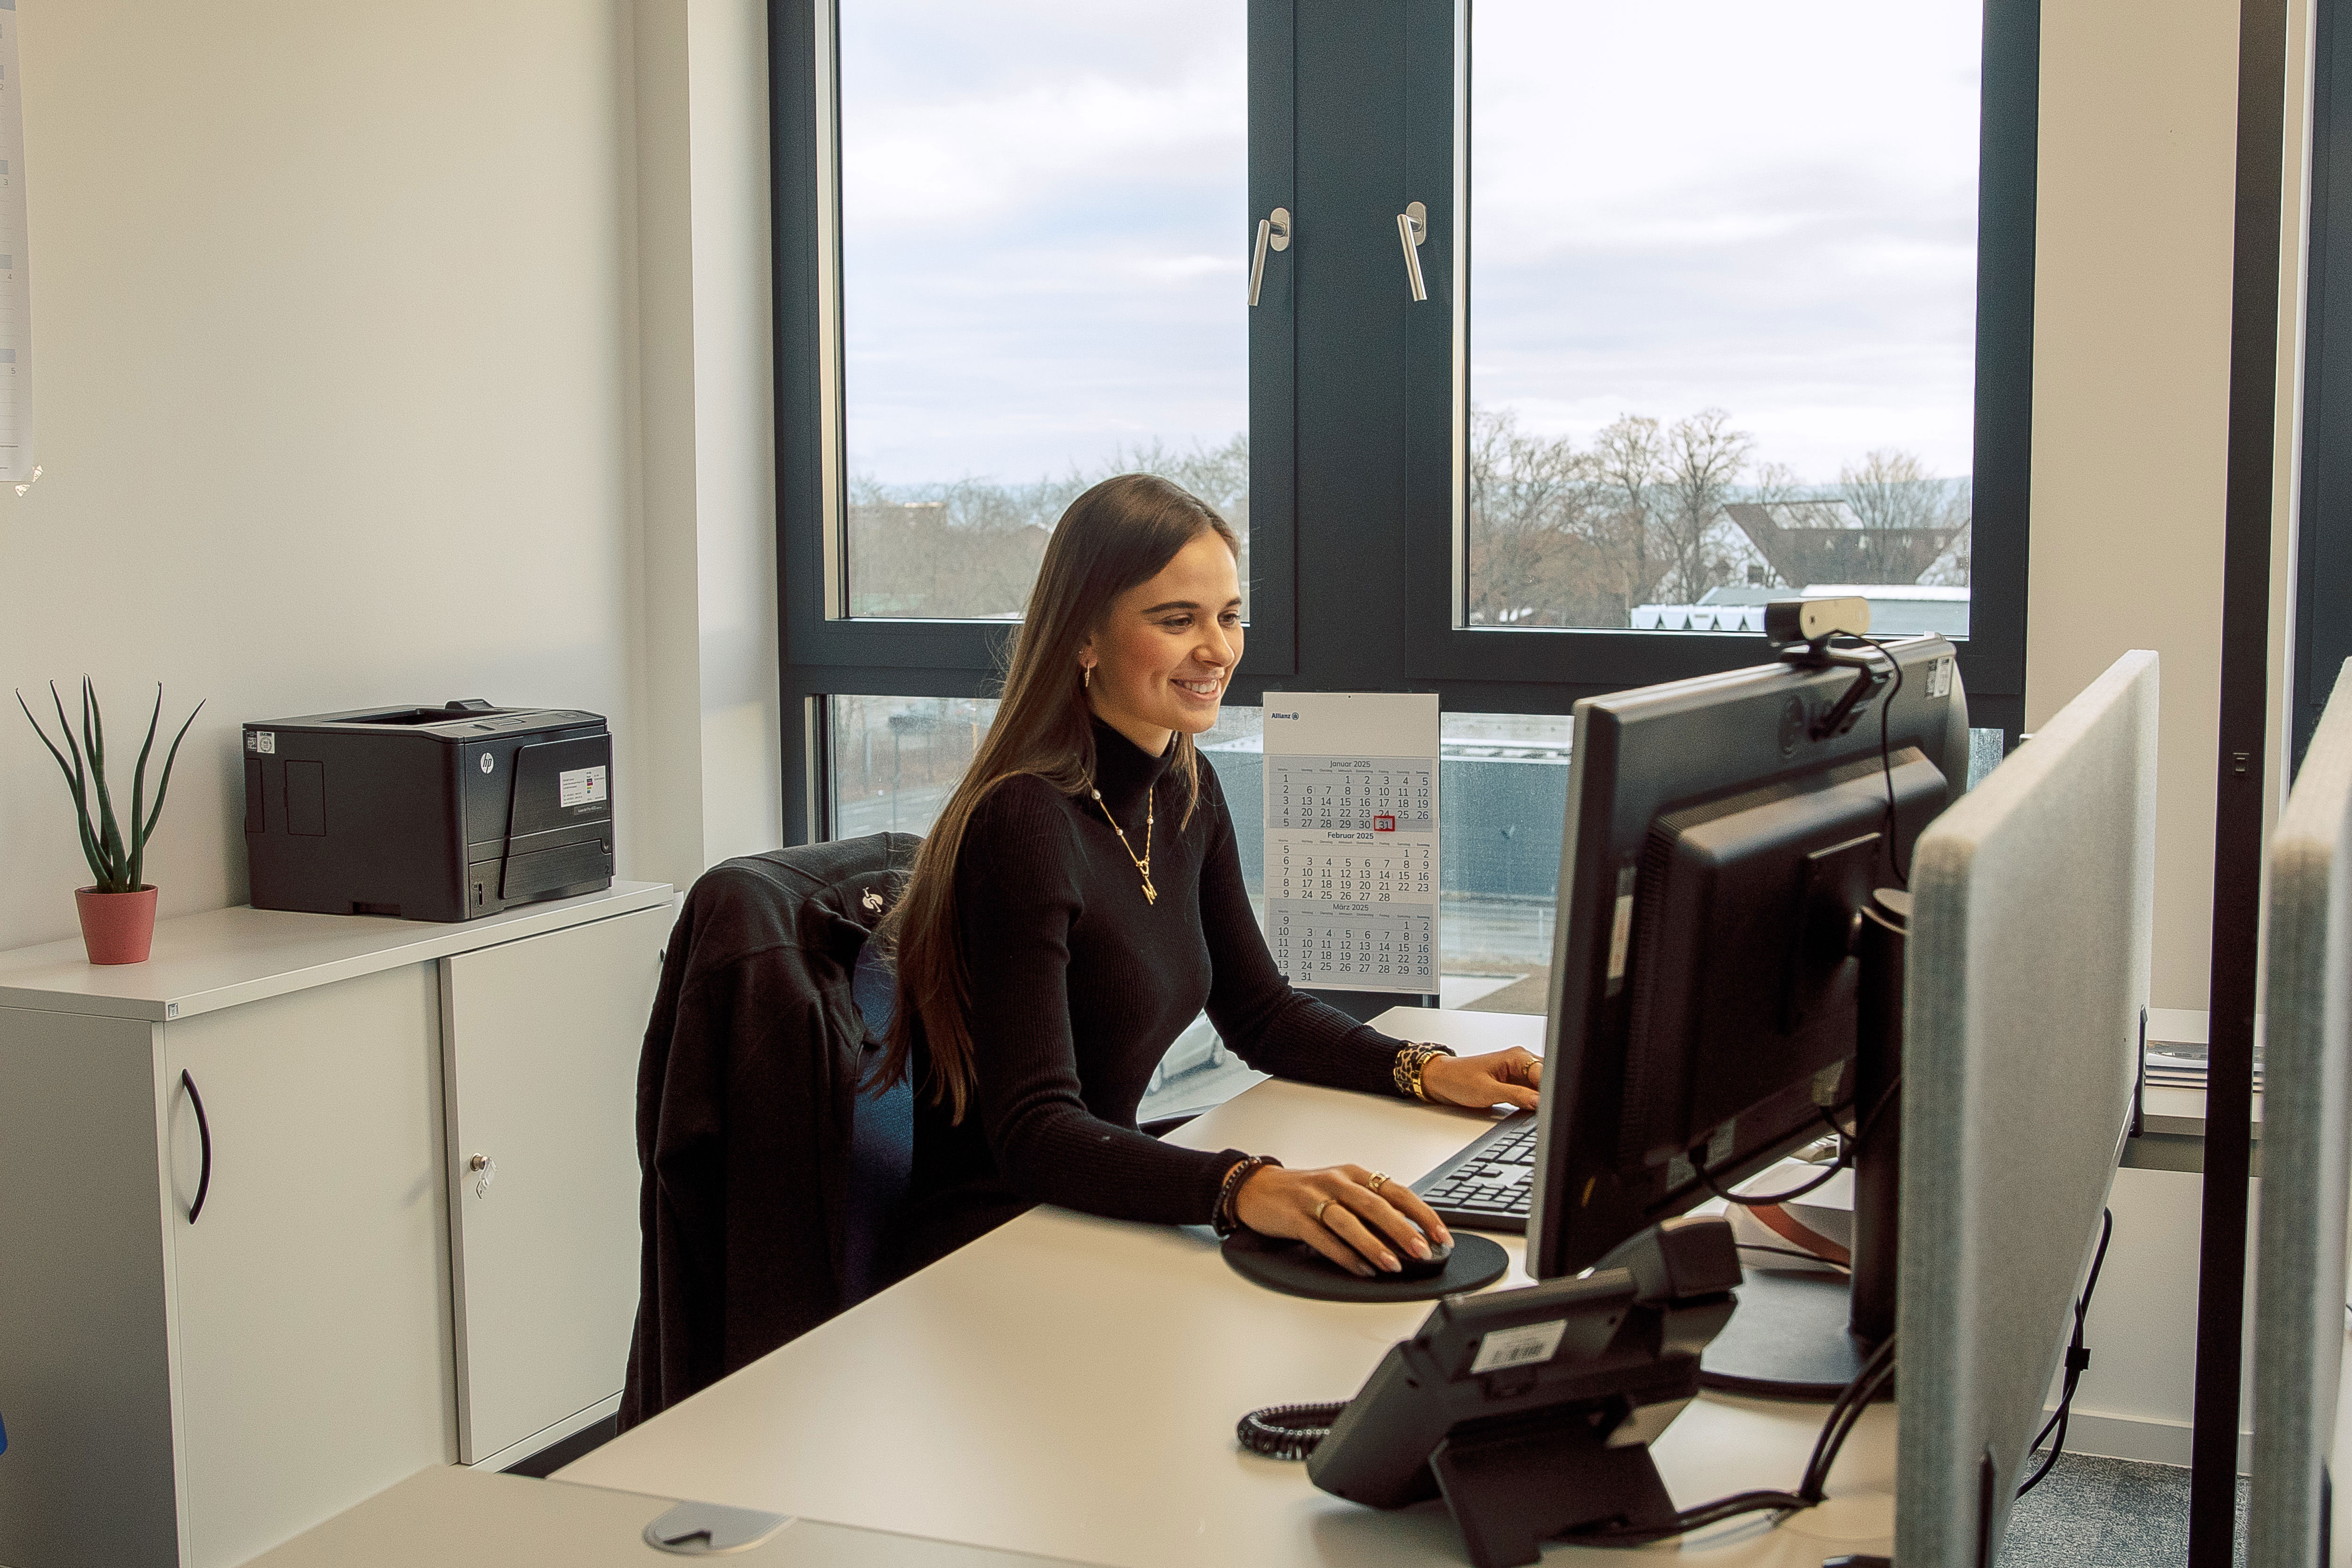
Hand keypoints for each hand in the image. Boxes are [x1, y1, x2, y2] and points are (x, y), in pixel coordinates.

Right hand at [1232, 1163, 1453, 1277]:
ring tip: (1393, 1264)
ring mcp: (1315, 1198)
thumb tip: (1407, 1236)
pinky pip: (1324, 1238)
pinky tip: (1361, 1269)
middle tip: (1423, 1251)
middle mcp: (1337, 1182)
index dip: (1422, 1213)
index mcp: (1355, 1174)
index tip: (1442, 1235)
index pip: (1397, 1191)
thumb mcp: (1341, 1191)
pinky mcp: (1296, 1217)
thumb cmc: (1305, 1192)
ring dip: (1374, 1244)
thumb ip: (1370, 1209)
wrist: (1257, 1188)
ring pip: (1350, 1222)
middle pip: (1376, 1205)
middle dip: (1403, 1230)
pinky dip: (1344, 1255)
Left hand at [1417, 1048, 1541, 1111]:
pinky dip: (1530, 1100)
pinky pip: (1530, 1091)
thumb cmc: (1458, 1079)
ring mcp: (1517, 1071)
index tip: (1548, 1106)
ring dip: (1538, 1098)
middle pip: (1545, 1079)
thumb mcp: (1488, 1091)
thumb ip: (1516, 1096)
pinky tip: (1525, 1107)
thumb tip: (1538, 1102)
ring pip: (1539, 1086)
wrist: (1441, 1080)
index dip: (1549, 1092)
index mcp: (1516, 1056)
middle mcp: (1519, 1061)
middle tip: (1541, 1110)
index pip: (1545, 1073)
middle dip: (1546, 1095)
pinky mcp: (1513, 1082)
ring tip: (1532, 1109)